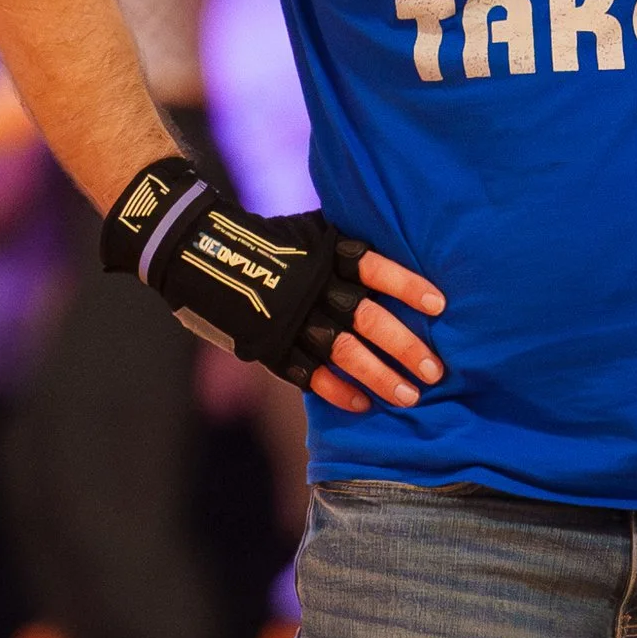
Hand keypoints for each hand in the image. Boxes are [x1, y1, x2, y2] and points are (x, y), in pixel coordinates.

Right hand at [99, 156, 445, 403]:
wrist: (196, 249)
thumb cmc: (269, 240)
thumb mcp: (312, 232)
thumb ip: (350, 251)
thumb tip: (401, 273)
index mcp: (327, 252)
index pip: (376, 268)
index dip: (408, 286)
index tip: (440, 305)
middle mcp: (314, 285)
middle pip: (369, 319)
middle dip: (406, 347)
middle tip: (436, 371)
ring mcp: (291, 318)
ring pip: (344, 352)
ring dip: (379, 376)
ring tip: (409, 396)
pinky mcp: (269, 344)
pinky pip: (308, 373)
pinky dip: (336, 391)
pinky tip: (361, 405)